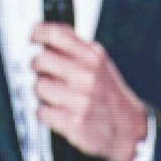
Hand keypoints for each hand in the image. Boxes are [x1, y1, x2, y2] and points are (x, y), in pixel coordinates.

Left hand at [30, 23, 148, 160]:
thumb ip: (76, 48)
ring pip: (38, 86)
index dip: (38, 33)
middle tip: (44, 72)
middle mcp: (87, 75)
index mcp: (93, 57)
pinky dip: (45, 113)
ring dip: (42, 93)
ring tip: (55, 96)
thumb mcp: (99, 63)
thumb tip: (47, 37)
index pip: (56, 34)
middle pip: (41, 60)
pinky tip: (58, 111)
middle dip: (38, 67)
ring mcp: (80, 99)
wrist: (127, 127)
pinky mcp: (73, 122)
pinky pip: (41, 112)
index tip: (33, 38)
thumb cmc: (108, 94)